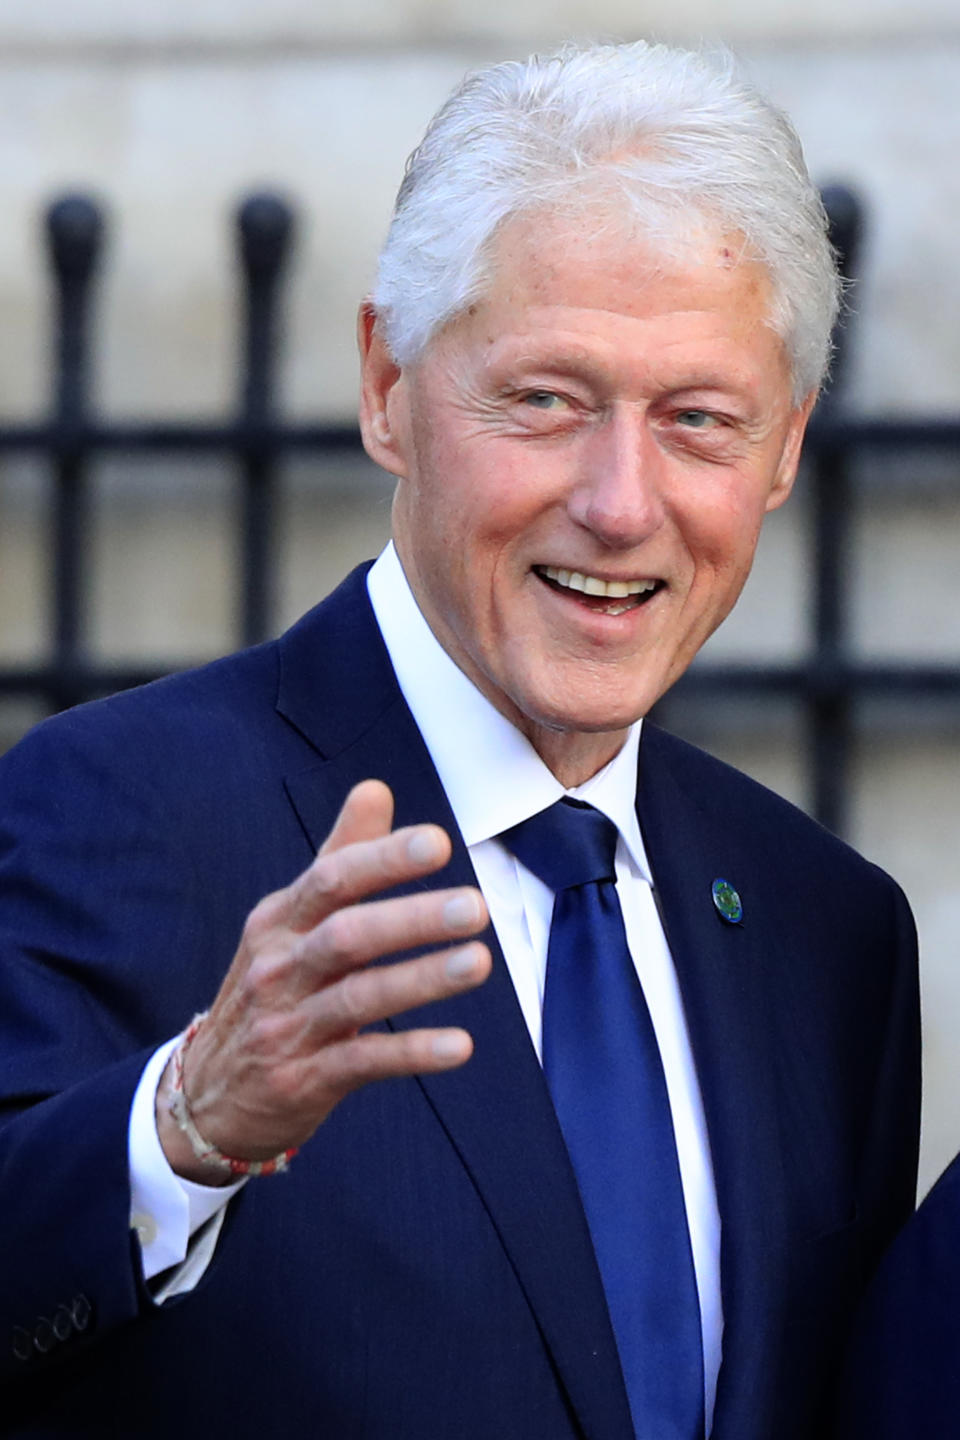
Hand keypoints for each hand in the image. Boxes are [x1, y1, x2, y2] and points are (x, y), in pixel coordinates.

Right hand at [156, 780, 490, 1182]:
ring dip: (422, 980)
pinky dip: (412, 1052)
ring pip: (359, 998)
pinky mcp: (302, 1080)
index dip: (383, 860)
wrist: (207, 1096)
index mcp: (278, 921)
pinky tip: (461, 1046)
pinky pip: (363, 1063)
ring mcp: (287, 1026)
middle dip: (411, 918)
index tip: (439, 842)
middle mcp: (278, 968)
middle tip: (475, 906)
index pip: (331, 879)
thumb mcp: (290, 922)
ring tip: (480, 962)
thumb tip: (376, 788)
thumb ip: (339, 856)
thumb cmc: (270, 990)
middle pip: (346, 935)